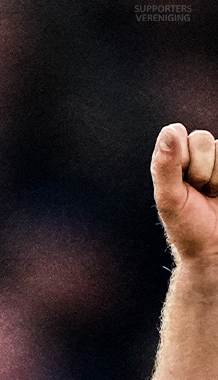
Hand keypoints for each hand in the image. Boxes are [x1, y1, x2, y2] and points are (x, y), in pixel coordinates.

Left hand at [151, 123, 217, 261]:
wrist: (213, 249)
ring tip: (212, 194)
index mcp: (173, 159)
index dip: (180, 159)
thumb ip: (166, 166)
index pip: (177, 134)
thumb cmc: (187, 227)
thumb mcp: (170, 199)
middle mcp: (195, 155)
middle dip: (201, 171)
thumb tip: (170, 130)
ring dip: (217, 177)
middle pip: (202, 139)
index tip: (180, 185)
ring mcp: (217, 161)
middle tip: (198, 193)